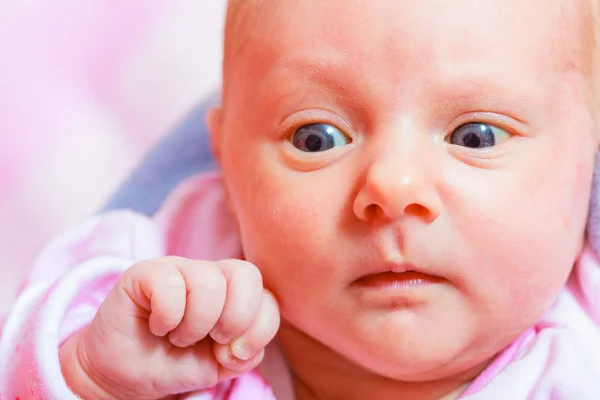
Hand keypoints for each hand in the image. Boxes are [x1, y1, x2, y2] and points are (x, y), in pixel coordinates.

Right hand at [59, 257, 279, 399]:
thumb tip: (243, 344)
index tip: (231, 354)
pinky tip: (157, 326)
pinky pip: (170, 284)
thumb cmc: (175, 363)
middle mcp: (209, 274)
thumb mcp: (219, 365)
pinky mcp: (145, 271)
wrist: (125, 374)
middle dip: (235, 318)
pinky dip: (168, 317)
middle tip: (212, 339)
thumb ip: (245, 353)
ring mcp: (178, 268)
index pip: (268, 296)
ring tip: (178, 337)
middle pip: (247, 274)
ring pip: (209, 282)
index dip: (258, 330)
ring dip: (196, 324)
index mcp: (234, 293)